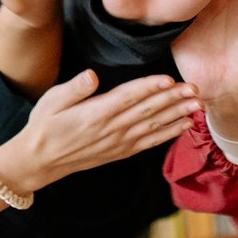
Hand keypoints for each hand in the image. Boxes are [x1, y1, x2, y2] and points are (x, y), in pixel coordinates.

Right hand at [0, 70, 199, 192]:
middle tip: (195, 89)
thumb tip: (91, 76)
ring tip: (197, 105)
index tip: (170, 79)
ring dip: (177, 115)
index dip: (150, 88)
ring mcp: (118, 142)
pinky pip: (149, 142)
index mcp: (95, 113)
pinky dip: (168, 134)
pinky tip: (184, 126)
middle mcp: (111, 129)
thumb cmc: (44, 125)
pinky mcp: (120, 151)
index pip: (128, 97)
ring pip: (153, 126)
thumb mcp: (50, 102)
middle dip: (173, 99)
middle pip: (147, 111)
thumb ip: (73, 89)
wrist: (40, 160)